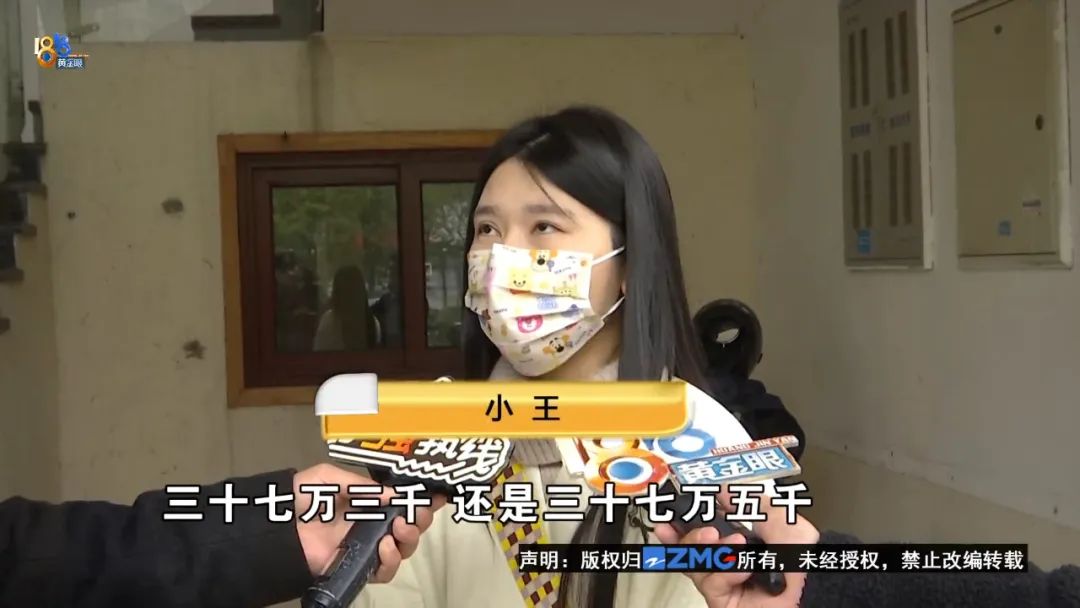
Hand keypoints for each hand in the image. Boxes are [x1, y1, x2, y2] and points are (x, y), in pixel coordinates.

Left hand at [292, 463, 446, 581]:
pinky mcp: (358, 567)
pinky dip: (391, 560)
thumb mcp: (329, 478)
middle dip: (421, 518)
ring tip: (398, 529)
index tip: (439, 494)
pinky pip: (384, 570)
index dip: (423, 498)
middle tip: (416, 512)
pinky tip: (384, 547)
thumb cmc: (300, 498)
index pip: (402, 500)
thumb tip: (393, 495)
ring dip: (410, 538)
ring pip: (404, 549)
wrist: (275, 529)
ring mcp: (367, 547)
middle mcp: (373, 524)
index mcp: (368, 501)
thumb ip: (361, 486)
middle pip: (412, 526)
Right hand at [653, 490, 819, 607]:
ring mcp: (726, 586)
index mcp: (738, 543)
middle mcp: (728, 564)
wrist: (816, 582)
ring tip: (732, 543)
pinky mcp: (725, 604)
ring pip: (696, 567)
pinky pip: (711, 585)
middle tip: (703, 530)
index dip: (679, 528)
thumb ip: (744, 501)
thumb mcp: (775, 513)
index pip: (700, 535)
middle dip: (688, 538)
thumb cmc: (803, 551)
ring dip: (710, 551)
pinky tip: (742, 566)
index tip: (667, 518)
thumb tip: (721, 489)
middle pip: (690, 552)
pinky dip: (725, 571)